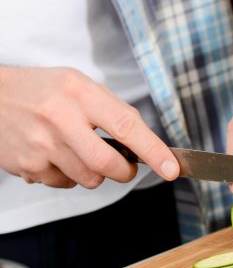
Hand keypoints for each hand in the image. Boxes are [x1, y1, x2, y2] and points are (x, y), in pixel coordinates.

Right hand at [0, 66, 179, 188]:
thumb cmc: (43, 89)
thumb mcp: (80, 84)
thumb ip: (111, 110)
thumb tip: (144, 142)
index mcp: (80, 93)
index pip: (126, 126)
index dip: (153, 151)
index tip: (171, 168)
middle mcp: (60, 119)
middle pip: (107, 164)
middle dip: (124, 172)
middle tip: (125, 166)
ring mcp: (41, 145)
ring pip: (87, 179)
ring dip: (95, 173)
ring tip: (79, 150)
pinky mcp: (27, 166)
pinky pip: (63, 184)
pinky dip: (68, 176)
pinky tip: (55, 155)